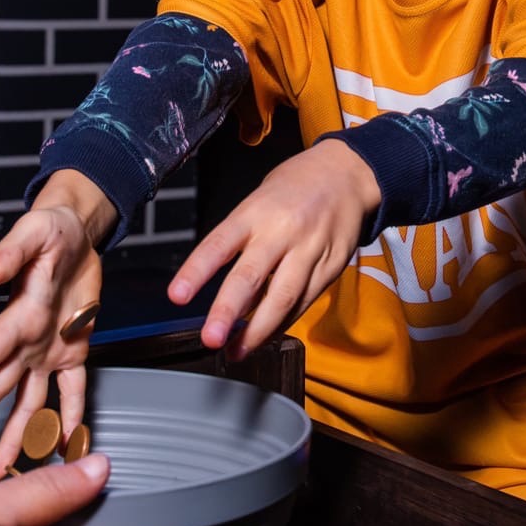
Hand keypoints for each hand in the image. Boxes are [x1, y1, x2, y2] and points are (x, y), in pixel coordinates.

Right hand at [0, 173, 110, 478]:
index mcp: (16, 317)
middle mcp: (26, 342)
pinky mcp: (74, 352)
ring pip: (27, 403)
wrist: (76, 236)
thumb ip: (13, 252)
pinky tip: (65, 447)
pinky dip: (72, 418)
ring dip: (13, 436)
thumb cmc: (50, 231)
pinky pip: (73, 391)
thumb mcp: (35, 232)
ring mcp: (47, 352)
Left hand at [168, 140, 378, 359]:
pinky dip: (283, 321)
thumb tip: (231, 299)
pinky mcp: (332, 265)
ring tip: (236, 352)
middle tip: (210, 338)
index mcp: (255, 211)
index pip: (219, 244)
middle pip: (251, 276)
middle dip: (228, 311)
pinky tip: (267, 335)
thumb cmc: (295, 187)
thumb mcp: (259, 202)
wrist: (347, 173)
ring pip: (282, 297)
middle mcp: (282, 231)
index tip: (177, 295)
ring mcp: (310, 249)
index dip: (196, 271)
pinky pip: (305, 300)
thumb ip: (244, 246)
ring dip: (257, 331)